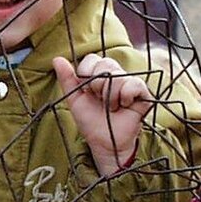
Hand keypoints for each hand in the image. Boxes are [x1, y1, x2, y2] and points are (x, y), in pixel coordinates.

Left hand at [53, 54, 152, 175]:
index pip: (92, 59)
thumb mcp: (75, 99)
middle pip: (105, 63)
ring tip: (112, 107)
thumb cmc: (91, 121)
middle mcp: (115, 75)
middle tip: (100, 100)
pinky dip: (125, 97)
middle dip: (97, 85)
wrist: (104, 142)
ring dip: (110, 96)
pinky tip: (125, 106)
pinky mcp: (143, 93)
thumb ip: (67, 79)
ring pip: (118, 76)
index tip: (87, 91)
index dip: (86, 74)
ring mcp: (130, 82)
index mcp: (99, 74)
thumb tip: (57, 59)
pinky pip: (133, 84)